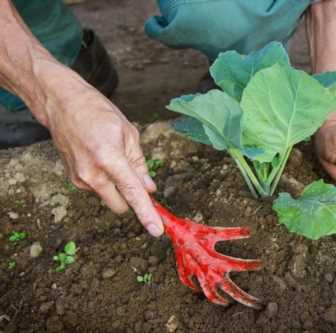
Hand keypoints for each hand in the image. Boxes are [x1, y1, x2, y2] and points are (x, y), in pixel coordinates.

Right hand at [43, 77, 163, 236]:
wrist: (62, 105)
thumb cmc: (97, 112)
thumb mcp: (128, 133)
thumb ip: (139, 164)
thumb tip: (149, 188)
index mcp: (109, 159)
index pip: (132, 194)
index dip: (147, 214)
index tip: (157, 231)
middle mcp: (92, 174)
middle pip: (121, 205)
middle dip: (131, 199)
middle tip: (136, 177)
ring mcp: (80, 179)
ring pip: (109, 197)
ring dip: (117, 187)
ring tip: (112, 157)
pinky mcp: (73, 180)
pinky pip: (98, 189)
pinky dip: (106, 181)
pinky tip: (100, 159)